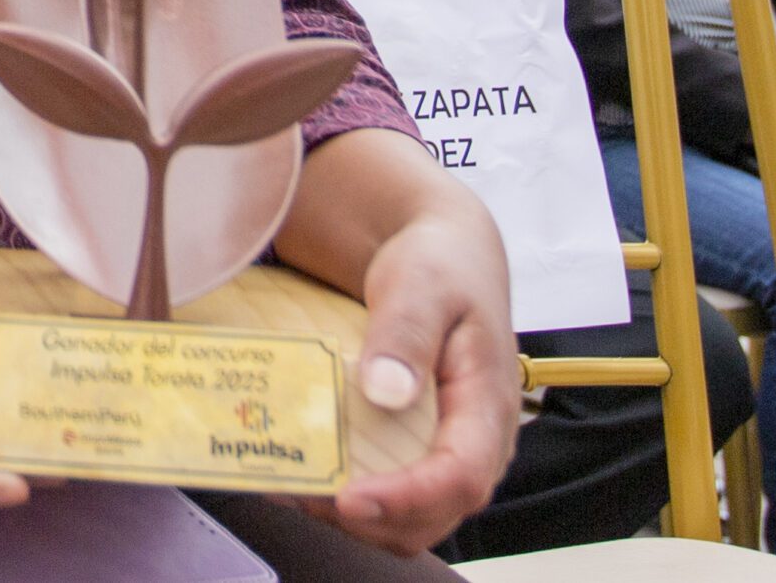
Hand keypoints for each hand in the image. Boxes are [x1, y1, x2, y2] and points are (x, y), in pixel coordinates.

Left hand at [293, 201, 520, 554]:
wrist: (443, 257)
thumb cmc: (441, 267)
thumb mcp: (424, 285)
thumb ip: (407, 333)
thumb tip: (386, 390)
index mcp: (488, 404)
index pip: (461, 477)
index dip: (407, 498)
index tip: (349, 496)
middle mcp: (475, 443)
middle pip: (431, 515)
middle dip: (365, 517)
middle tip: (298, 489)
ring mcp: (446, 453)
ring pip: (406, 519)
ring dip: (347, 515)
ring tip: (287, 483)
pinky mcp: (417, 453)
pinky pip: (387, 497)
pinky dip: (342, 497)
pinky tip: (298, 469)